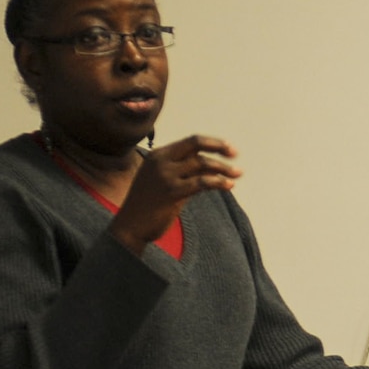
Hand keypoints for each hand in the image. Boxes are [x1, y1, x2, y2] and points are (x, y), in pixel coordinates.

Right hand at [111, 135, 241, 253]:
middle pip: (195, 144)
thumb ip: (186, 173)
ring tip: (238, 174)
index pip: (190, 142)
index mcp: (158, 155)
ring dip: (223, 168)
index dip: (212, 143)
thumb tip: (214, 170)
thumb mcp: (167, 182)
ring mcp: (165, 175)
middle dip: (218, 146)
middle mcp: (161, 161)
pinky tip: (229, 186)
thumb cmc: (150, 205)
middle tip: (235, 154)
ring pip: (202, 163)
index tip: (229, 149)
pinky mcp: (172, 191)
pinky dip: (218, 182)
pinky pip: (201, 182)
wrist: (130, 226)